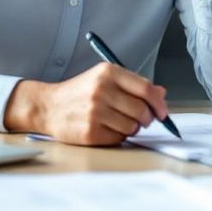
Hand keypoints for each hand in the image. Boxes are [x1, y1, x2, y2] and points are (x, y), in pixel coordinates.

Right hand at [4, 63, 168, 145]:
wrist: (48, 106)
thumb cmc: (80, 92)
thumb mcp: (105, 79)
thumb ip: (134, 85)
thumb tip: (162, 94)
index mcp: (108, 73)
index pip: (145, 89)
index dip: (158, 103)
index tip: (162, 111)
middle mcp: (101, 90)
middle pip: (142, 109)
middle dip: (147, 118)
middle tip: (141, 119)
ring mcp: (95, 112)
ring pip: (132, 126)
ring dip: (132, 127)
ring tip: (118, 121)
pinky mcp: (90, 131)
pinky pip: (119, 137)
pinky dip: (118, 135)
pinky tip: (106, 128)